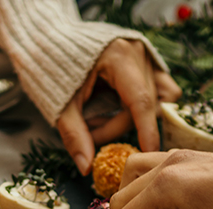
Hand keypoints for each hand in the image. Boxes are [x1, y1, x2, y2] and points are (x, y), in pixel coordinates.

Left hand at [57, 39, 181, 173]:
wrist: (50, 38)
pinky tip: (121, 110)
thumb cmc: (54, 66)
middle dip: (118, 125)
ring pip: (160, 97)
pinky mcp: (148, 61)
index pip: (141, 100)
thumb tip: (86, 167)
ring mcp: (146, 54)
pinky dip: (147, 106)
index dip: (147, 131)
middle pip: (144, 104)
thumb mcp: (61, 103)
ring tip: (106, 118)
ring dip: (138, 116)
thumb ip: (74, 134)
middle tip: (90, 132)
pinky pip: (162, 88)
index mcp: (118, 55)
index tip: (149, 154)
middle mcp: (138, 52)